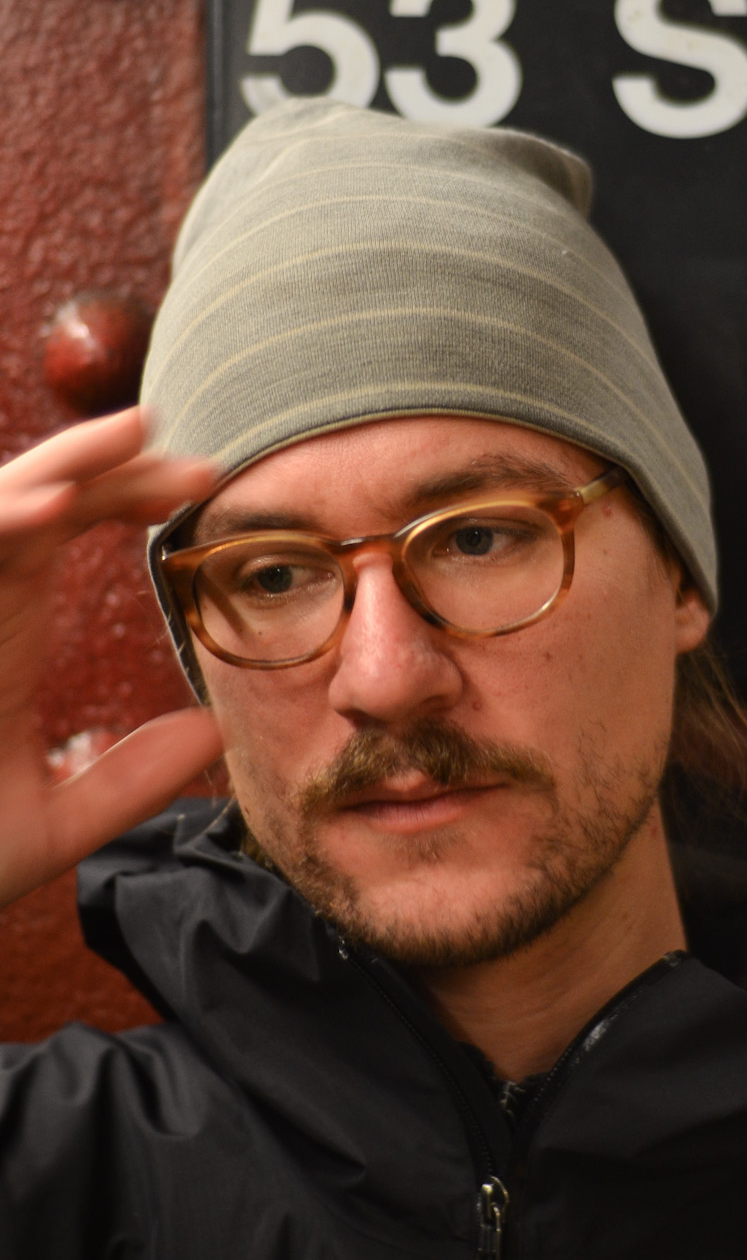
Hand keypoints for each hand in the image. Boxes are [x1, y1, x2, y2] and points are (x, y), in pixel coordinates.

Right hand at [0, 407, 221, 907]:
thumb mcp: (47, 824)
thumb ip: (127, 782)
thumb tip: (211, 734)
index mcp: (0, 624)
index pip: (68, 521)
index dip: (130, 489)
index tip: (203, 484)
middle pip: (40, 491)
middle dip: (115, 461)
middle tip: (203, 465)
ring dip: (62, 463)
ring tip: (137, 435)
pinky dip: (0, 517)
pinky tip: (53, 511)